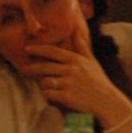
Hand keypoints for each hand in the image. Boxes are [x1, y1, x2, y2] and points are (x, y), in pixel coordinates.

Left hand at [17, 27, 131, 122]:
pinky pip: (48, 94)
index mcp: (76, 60)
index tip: (27, 49)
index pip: (52, 52)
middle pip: (44, 67)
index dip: (38, 49)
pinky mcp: (67, 97)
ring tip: (47, 87)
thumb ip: (81, 46)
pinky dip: (47, 96)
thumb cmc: (99, 81)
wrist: (107, 101)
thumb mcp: (92, 61)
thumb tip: (75, 30)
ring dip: (44, 85)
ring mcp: (68, 83)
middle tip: (24, 69)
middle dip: (31, 68)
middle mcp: (71, 70)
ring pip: (45, 81)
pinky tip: (51, 97)